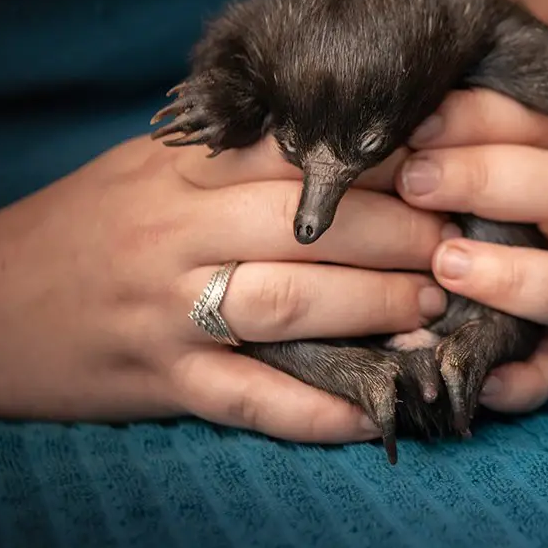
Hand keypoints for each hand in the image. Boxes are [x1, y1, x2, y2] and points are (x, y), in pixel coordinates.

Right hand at [0, 134, 448, 442]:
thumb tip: (340, 137)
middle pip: (304, 229)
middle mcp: (175, 235)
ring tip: (432, 306)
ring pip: (288, 306)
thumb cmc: (91, 223)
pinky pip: (252, 399)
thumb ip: (235, 153)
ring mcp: (168, 313)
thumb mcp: (150, 165)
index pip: (292, 157)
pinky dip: (319, 411)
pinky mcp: (164, 380)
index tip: (437, 170)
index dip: (375, 165)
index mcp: (178, 173)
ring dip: (373, 307)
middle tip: (455, 243)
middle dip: (396, 236)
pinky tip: (375, 408)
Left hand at [397, 88, 547, 413]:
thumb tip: (385, 101)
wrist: (393, 262)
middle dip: (491, 181)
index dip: (481, 119)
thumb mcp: (417, 142)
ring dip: (516, 275)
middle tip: (415, 184)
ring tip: (445, 265)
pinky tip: (470, 376)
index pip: (539, 122)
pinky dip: (518, 380)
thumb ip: (418, 120)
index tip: (415, 125)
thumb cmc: (406, 183)